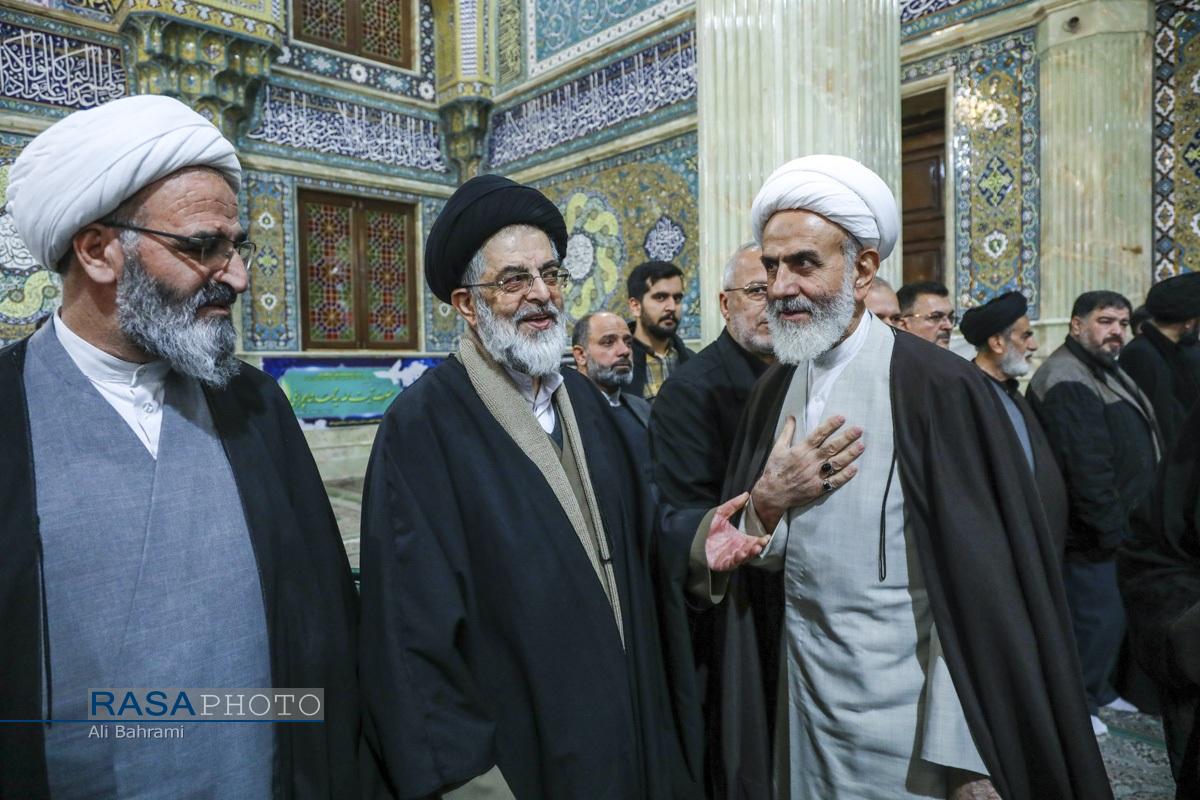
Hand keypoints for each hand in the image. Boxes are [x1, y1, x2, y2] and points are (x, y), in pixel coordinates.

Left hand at [706, 492, 769, 571]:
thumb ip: (733, 505)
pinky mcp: (724, 563)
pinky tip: (742, 553)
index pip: (754, 540)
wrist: (692, 539)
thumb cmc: (708, 528)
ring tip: (756, 548)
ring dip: (751, 552)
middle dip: (758, 546)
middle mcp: (738, 548)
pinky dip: (738, 558)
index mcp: (740, 538)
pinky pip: (733, 561)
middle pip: (752, 548)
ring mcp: (732, 556)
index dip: (762, 539)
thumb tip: (746, 494)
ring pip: (745, 556)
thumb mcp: (720, 513)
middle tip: (763, 542)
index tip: (768, 536)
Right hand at [749, 414, 863, 532]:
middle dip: (846, 437)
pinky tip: (855, 468)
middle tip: (858, 430)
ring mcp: (816, 475)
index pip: (819, 434)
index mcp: (801, 450)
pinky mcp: (818, 488)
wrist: (773, 493)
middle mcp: (811, 461)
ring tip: (861, 446)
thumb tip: (791, 417)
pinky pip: (835, 481)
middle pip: (832, 447)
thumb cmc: (775, 470)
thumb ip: (787, 432)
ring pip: (836, 462)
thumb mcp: (778, 448)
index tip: (842, 418)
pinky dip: (845, 475)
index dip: (831, 425)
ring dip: (850, 454)